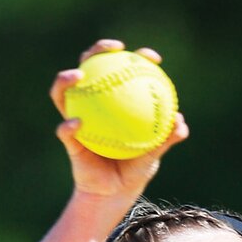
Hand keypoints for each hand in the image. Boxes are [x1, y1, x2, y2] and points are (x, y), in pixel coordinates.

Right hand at [49, 39, 188, 200]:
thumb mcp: (154, 153)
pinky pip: (65, 131)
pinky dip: (69, 126)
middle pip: (88, 67)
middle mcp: (92, 104)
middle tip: (112, 48)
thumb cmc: (135, 168)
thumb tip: (179, 122)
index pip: (122, 70)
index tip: (151, 57)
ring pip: (63, 93)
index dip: (136, 57)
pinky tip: (77, 123)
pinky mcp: (69, 140)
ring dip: (65, 80)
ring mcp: (76, 118)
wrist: (114, 192)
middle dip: (96, 50)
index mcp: (114, 101)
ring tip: (78, 76)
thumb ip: (167, 137)